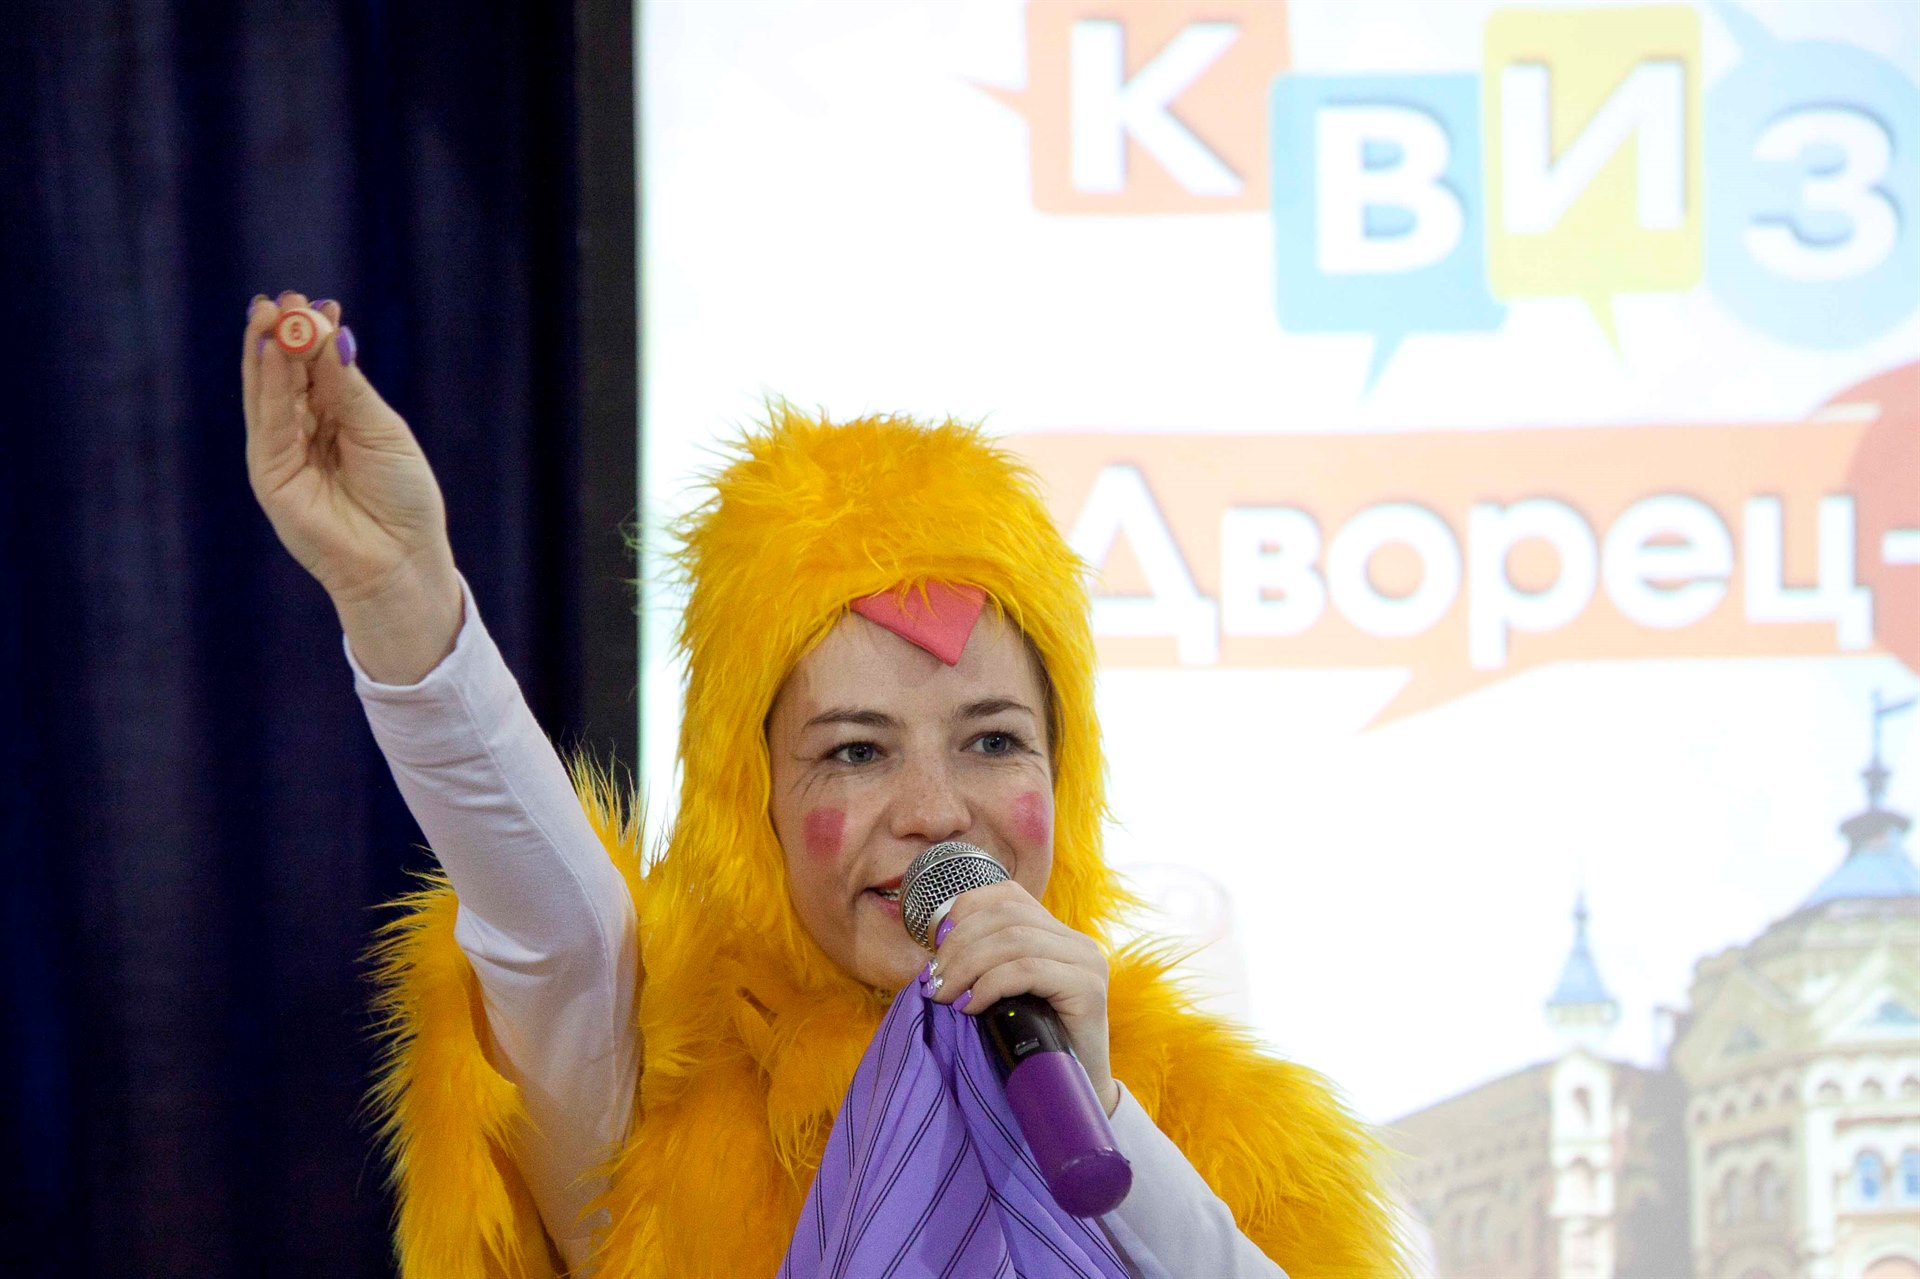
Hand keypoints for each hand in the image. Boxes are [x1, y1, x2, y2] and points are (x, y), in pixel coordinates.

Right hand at [241, 291, 461, 682]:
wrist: (400, 559)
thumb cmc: (402, 498)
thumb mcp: (380, 430)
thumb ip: (348, 387)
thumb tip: (333, 333)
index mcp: (337, 421)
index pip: (317, 369)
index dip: (316, 335)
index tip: (323, 302)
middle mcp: (305, 433)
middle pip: (286, 375)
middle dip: (283, 335)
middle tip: (285, 298)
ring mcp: (283, 453)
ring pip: (269, 393)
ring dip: (266, 352)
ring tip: (269, 312)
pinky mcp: (270, 475)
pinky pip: (266, 422)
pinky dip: (266, 386)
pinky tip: (268, 353)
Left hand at [926, 880, 1118, 1114]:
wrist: (1075, 1095)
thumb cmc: (1029, 1046)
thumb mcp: (1002, 996)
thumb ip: (983, 967)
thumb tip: (933, 957)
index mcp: (1056, 935)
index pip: (1008, 896)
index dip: (966, 909)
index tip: (935, 945)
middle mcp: (1076, 941)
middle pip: (1007, 915)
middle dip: (959, 944)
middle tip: (933, 980)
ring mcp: (1087, 963)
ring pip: (1014, 940)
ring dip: (968, 965)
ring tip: (946, 995)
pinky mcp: (1088, 989)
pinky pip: (1028, 970)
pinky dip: (990, 985)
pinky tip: (971, 1007)